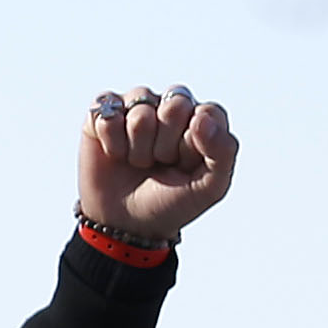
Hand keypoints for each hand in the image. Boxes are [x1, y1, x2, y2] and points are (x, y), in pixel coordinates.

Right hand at [77, 87, 240, 245]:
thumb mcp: (209, 187)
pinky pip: (107, 111)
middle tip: (161, 163)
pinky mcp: (104, 112)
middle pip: (175, 104)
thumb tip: (200, 118)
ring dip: (138, 147)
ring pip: (140, 110)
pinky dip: (110, 141)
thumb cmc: (170, 202)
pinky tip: (115, 154)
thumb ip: (223, 151)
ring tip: (138, 162)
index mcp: (202, 119)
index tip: (186, 166)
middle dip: (166, 144)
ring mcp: (136, 106)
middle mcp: (170, 106)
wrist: (125, 224)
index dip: (194, 145)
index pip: (207, 113)